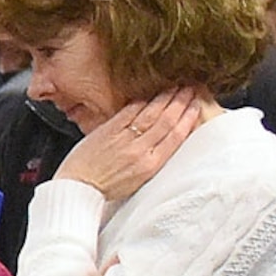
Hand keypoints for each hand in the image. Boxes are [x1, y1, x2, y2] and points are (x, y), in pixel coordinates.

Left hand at [59, 90, 207, 200]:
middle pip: (167, 121)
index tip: (197, 106)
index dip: (188, 118)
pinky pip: (129, 112)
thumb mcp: (138, 179)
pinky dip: (142, 101)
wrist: (78, 188)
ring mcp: (124, 139)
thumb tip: (164, 139)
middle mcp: (140, 151)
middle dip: (181, 102)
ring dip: (166, 97)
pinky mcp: (108, 130)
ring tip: (176, 86)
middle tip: (191, 88)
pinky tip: (150, 92)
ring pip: (151, 113)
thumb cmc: (106, 186)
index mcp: (150, 165)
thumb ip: (152, 158)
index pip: (176, 136)